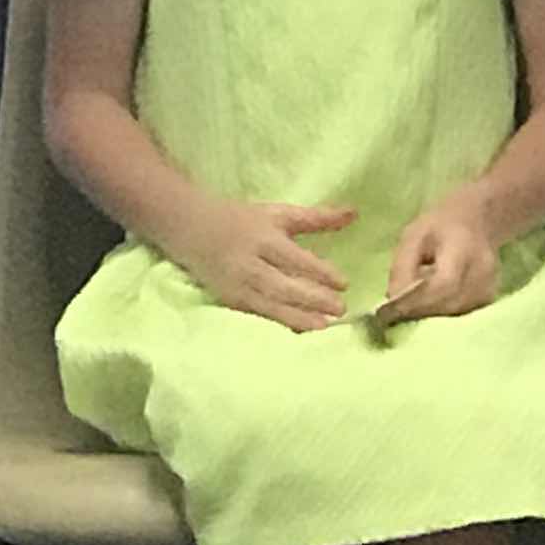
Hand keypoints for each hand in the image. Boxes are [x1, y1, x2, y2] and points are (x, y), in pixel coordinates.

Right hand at [183, 198, 353, 330]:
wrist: (191, 229)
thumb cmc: (242, 220)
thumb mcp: (278, 214)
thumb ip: (316, 218)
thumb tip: (354, 214)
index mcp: (262, 237)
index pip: (294, 258)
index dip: (319, 272)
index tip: (344, 283)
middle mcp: (249, 263)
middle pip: (283, 284)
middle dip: (312, 298)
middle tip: (341, 309)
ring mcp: (237, 284)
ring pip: (270, 303)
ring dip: (298, 316)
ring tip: (324, 326)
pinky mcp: (229, 299)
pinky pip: (258, 313)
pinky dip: (280, 322)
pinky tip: (300, 330)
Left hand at [377, 189, 499, 325]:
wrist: (477, 220)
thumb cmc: (441, 225)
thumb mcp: (413, 235)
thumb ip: (402, 266)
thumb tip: (393, 300)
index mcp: (464, 247)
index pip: (444, 284)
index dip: (417, 301)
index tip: (391, 311)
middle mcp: (483, 269)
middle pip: (450, 303)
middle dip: (419, 312)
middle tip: (394, 315)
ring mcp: (490, 286)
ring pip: (456, 312)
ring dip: (429, 317)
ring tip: (409, 311)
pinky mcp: (489, 297)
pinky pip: (462, 313)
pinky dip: (442, 315)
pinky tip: (428, 308)